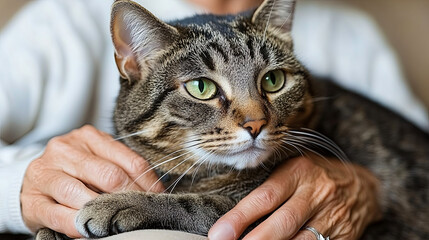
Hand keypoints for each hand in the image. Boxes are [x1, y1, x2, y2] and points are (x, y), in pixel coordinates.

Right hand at [21, 125, 163, 237]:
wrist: (35, 182)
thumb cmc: (74, 172)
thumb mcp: (99, 161)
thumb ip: (122, 169)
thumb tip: (153, 191)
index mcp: (89, 137)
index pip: (131, 161)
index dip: (148, 184)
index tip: (157, 199)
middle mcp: (65, 149)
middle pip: (110, 176)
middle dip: (129, 199)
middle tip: (139, 213)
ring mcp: (45, 173)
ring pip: (82, 195)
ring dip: (103, 212)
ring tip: (116, 221)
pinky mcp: (32, 200)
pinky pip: (59, 215)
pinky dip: (78, 225)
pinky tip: (88, 229)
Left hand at [208, 154, 380, 239]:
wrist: (362, 187)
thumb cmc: (314, 177)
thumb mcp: (293, 169)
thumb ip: (269, 185)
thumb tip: (234, 214)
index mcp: (298, 172)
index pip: (265, 197)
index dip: (240, 217)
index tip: (219, 234)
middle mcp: (317, 193)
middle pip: (283, 222)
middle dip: (255, 239)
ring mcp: (333, 216)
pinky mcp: (345, 235)